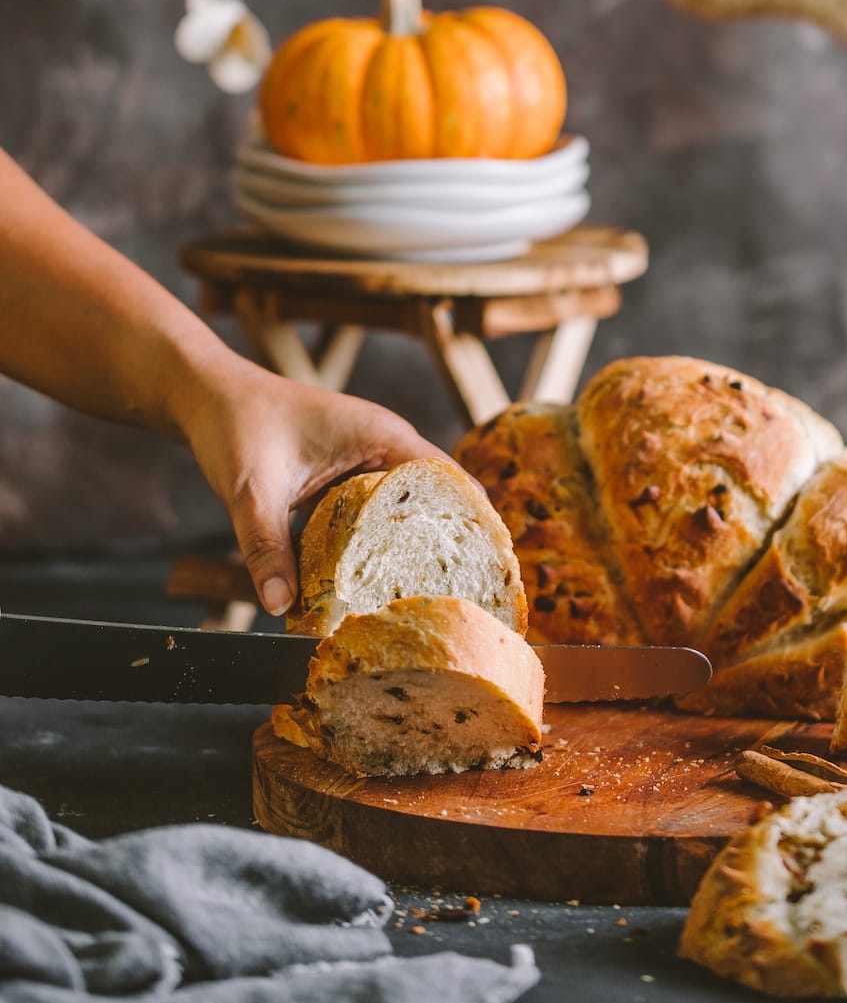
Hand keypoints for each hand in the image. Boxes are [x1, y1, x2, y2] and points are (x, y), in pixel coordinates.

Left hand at [174, 358, 445, 614]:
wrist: (205, 395)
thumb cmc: (234, 423)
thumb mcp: (250, 490)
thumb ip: (266, 547)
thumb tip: (281, 607)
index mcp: (382, 436)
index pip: (449, 480)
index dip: (471, 523)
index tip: (486, 570)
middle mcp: (383, 445)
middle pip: (435, 499)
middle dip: (445, 545)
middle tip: (456, 599)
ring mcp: (365, 459)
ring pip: (404, 508)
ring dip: (411, 546)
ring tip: (422, 598)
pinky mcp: (345, 475)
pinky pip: (375, 512)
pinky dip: (377, 542)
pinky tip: (371, 581)